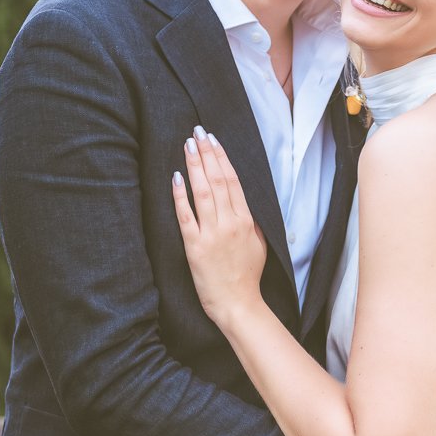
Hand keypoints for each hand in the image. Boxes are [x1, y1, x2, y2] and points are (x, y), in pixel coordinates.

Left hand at [172, 128, 266, 326]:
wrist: (239, 304)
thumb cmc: (247, 276)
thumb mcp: (259, 244)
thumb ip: (252, 220)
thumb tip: (243, 201)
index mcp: (246, 220)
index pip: (233, 181)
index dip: (221, 157)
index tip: (213, 139)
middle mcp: (230, 223)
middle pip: (218, 180)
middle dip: (206, 153)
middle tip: (197, 132)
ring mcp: (212, 234)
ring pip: (203, 192)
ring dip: (194, 166)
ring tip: (187, 145)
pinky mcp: (195, 247)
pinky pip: (186, 216)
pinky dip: (180, 195)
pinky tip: (176, 178)